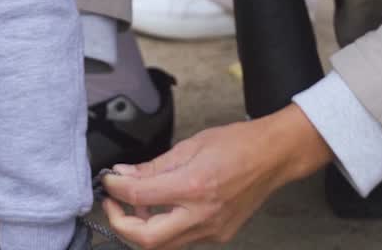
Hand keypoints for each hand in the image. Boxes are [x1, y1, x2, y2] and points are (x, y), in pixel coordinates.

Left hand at [101, 105, 330, 247]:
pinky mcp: (218, 236)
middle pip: (147, 239)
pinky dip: (165, 226)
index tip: (108, 181)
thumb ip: (155, 164)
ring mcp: (211, 230)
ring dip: (142, 227)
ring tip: (136, 203)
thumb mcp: (192, 144)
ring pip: (164, 244)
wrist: (273, 155)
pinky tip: (163, 206)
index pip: (141, 196)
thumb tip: (125, 173)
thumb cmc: (238, 142)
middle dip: (121, 223)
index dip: (116, 190)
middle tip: (112, 203)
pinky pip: (182, 239)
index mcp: (194, 185)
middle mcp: (202, 214)